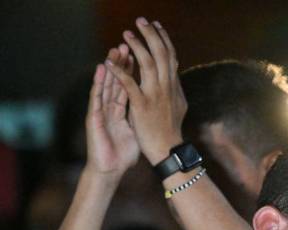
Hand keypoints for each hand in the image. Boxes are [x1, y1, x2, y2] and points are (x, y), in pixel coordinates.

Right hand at [85, 44, 139, 177]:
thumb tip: (156, 115)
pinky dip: (99, 83)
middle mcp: (110, 108)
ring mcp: (100, 112)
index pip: (129, 87)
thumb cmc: (123, 155)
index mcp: (121, 112)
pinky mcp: (93, 118)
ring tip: (114, 51)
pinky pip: (96, 98)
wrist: (109, 170)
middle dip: (122, 63)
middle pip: (117, 81)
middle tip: (127, 44)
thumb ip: (141, 121)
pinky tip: (101, 70)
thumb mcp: (136, 133)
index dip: (133, 72)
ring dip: (110, 67)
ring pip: (105, 85)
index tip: (141, 55)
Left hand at [106, 17, 185, 164]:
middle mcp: (167, 87)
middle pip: (161, 54)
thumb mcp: (178, 106)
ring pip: (148, 64)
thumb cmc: (170, 130)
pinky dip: (119, 72)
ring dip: (136, 47)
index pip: (171, 56)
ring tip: (126, 35)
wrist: (168, 150)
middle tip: (141, 21)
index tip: (157, 26)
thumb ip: (175, 89)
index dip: (164, 39)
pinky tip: (109, 63)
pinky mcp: (142, 105)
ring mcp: (155, 95)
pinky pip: (129, 85)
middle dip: (151, 35)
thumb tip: (175, 76)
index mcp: (174, 86)